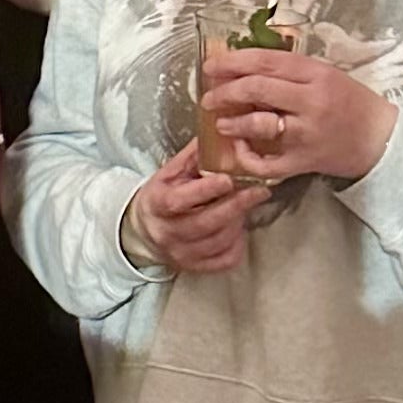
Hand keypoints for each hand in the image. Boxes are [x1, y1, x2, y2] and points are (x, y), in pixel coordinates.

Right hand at [127, 142, 273, 274]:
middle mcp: (167, 232)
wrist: (143, 231)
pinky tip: (238, 229)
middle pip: (204, 223)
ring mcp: (181, 253)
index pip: (180, 201)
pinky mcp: (194, 267)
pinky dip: (238, 244)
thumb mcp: (169, 173)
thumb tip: (221, 135)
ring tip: (246, 205)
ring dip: (238, 221)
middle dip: (235, 206)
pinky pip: (225, 260)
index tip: (228, 179)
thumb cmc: (162, 196)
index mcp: (157, 204)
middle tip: (258, 191)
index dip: (206, 190)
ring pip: (218, 241)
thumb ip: (193, 157)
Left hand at [198, 40, 395, 184]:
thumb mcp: (324, 75)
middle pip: (257, 89)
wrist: (379, 139)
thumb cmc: (349, 102)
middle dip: (225, 91)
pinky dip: (248, 157)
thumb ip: (289, 72)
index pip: (266, 61)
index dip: (233, 62)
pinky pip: (267, 163)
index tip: (211, 66)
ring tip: (220, 122)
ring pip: (259, 124)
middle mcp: (310, 101)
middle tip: (209, 97)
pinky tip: (240, 150)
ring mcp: (306, 133)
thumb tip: (244, 69)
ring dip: (232, 122)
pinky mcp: (304, 161)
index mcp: (316, 74)